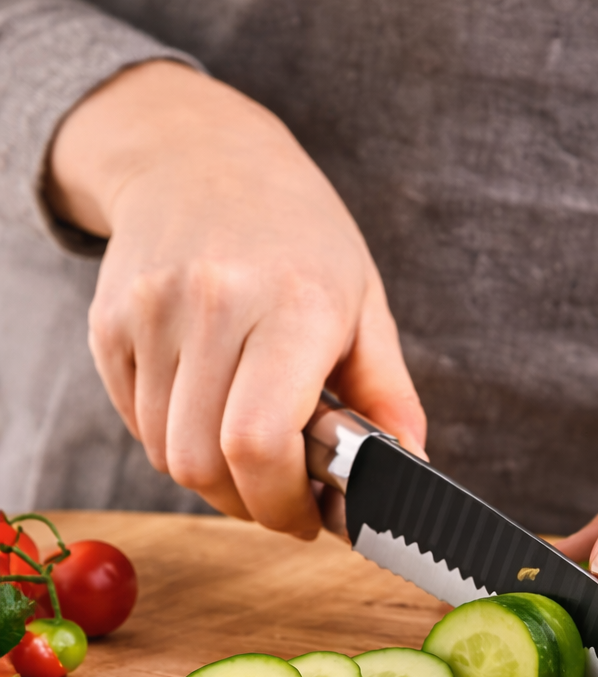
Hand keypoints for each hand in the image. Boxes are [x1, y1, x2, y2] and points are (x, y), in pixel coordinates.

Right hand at [46, 62, 424, 537]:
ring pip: (166, 454)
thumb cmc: (300, 235)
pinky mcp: (108, 325)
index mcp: (294, 305)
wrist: (201, 157)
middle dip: (249, 505)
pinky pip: (136, 423)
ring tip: (249, 449)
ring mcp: (150, 314)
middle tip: (280, 498)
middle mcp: (213, 306)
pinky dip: (175, 442)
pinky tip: (209, 412)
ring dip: (213, 477)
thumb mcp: (365, 304)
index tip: (307, 518)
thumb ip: (388, 393)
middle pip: (204, 464)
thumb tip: (411, 469)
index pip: (260, 443)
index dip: (282, 504)